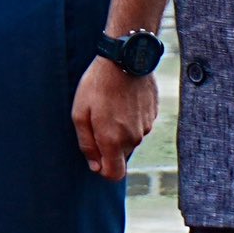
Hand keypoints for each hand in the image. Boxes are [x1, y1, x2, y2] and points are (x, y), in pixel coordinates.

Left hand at [72, 56, 157, 181]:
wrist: (125, 58)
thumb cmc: (97, 85)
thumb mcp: (80, 114)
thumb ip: (87, 144)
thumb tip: (95, 165)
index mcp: (113, 141)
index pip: (114, 174)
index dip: (103, 170)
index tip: (96, 156)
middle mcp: (133, 138)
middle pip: (121, 155)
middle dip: (109, 145)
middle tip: (98, 119)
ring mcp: (146, 126)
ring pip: (131, 138)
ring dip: (120, 129)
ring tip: (111, 105)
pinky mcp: (153, 113)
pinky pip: (140, 124)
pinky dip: (131, 117)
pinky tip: (123, 99)